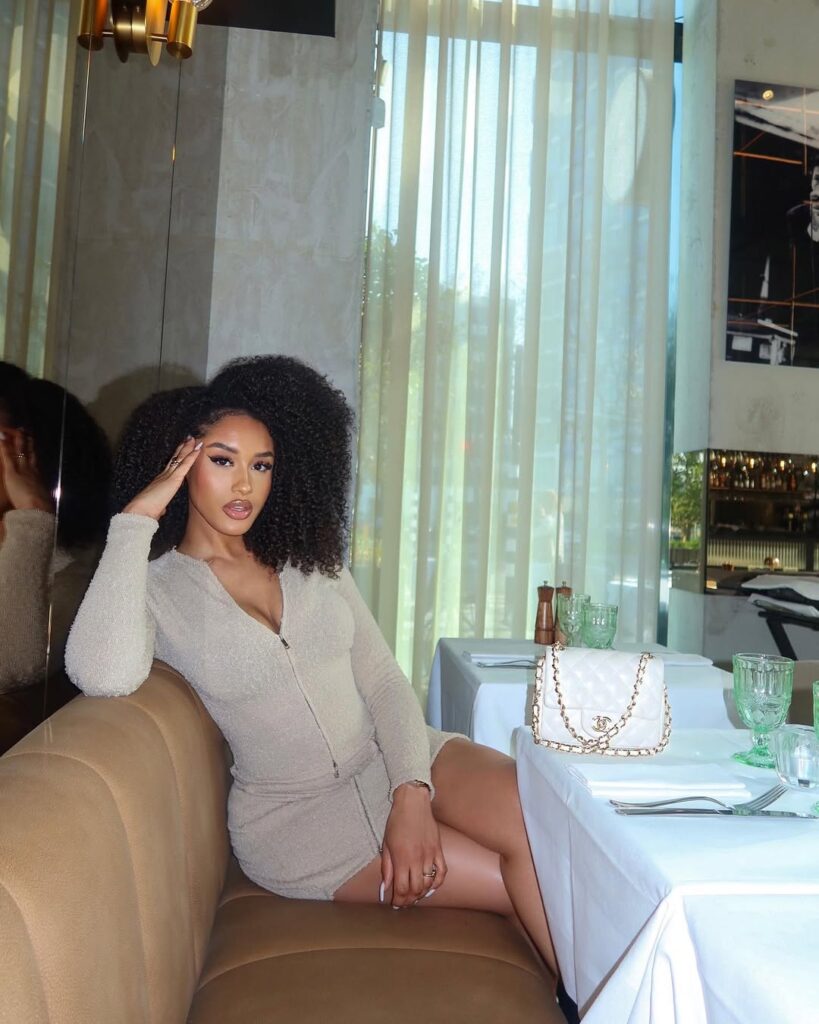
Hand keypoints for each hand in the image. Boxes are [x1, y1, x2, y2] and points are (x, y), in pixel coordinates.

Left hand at [0, 429, 53, 512]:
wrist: (37, 510)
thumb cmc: (40, 510)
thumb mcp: (43, 503)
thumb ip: (41, 499)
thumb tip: (45, 502)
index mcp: (38, 478)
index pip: (34, 461)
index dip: (33, 452)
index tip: (32, 444)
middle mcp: (32, 471)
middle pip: (30, 453)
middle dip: (27, 442)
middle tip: (25, 431)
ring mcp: (22, 470)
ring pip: (20, 451)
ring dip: (18, 440)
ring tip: (15, 430)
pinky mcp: (12, 473)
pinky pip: (8, 456)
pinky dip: (4, 447)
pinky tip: (1, 438)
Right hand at [122, 436, 202, 520]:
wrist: (140, 511)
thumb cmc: (146, 511)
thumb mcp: (156, 507)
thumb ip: (160, 507)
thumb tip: (162, 510)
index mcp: (159, 481)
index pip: (170, 466)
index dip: (176, 458)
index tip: (181, 450)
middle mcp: (163, 475)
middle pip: (175, 459)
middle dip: (182, 448)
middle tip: (188, 439)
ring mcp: (168, 476)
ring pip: (180, 459)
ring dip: (188, 448)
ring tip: (194, 439)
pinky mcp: (173, 480)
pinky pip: (184, 465)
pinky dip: (192, 457)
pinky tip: (197, 450)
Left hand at [381, 783, 446, 907]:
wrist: (413, 803)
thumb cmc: (396, 822)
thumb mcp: (386, 845)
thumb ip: (386, 869)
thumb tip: (385, 889)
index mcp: (401, 859)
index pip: (402, 888)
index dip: (399, 900)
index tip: (395, 903)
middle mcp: (417, 859)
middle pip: (416, 890)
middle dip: (409, 900)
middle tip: (404, 902)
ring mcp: (430, 855)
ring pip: (429, 884)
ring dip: (421, 894)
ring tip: (415, 896)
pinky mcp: (438, 850)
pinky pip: (442, 872)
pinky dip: (437, 883)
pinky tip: (431, 887)